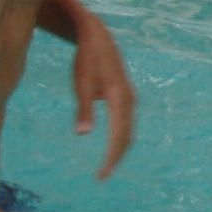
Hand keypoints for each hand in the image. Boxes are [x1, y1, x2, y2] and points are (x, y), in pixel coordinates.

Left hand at [71, 16, 136, 179]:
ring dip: (119, 149)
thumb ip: (83, 109)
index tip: (102, 174)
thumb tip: (83, 134)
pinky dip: (119, 138)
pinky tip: (110, 148)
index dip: (111, 157)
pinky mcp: (125, 96)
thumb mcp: (81, 82)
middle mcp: (129, 100)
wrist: (96, 35)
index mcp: (120, 98)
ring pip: (128, 131)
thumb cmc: (86, 58)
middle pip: (127, 136)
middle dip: (116, 158)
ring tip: (106, 166)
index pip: (119, 136)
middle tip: (102, 176)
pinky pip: (125, 123)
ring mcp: (129, 98)